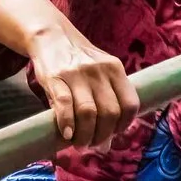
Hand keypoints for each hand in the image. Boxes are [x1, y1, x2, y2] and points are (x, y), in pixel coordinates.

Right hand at [28, 20, 138, 147]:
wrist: (50, 36)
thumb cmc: (78, 61)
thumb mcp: (101, 70)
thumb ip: (108, 97)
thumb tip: (108, 140)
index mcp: (115, 68)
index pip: (130, 104)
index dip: (124, 125)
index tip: (113, 135)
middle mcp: (99, 70)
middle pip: (110, 112)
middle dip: (103, 135)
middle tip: (93, 144)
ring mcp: (76, 73)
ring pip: (88, 112)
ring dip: (85, 135)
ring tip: (80, 143)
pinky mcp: (54, 77)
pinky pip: (64, 105)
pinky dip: (67, 124)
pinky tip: (67, 135)